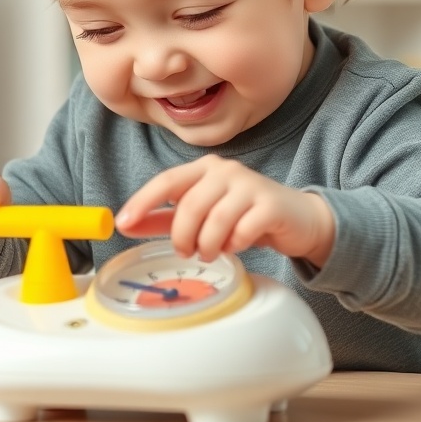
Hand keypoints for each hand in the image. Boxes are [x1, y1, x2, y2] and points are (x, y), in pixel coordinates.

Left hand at [116, 155, 335, 266]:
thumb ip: (164, 219)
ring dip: (208, 244)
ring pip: (216, 219)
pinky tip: (237, 245)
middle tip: (185, 251)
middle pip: (190, 205)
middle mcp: (225, 170)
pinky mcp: (271, 205)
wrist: (297, 220)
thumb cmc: (244, 215)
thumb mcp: (201, 215)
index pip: (166, 181)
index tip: (123, 223)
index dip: (142, 202)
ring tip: (211, 252)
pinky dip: (235, 244)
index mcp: (204, 168)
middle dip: (182, 236)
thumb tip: (126, 224)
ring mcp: (250, 185)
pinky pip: (243, 230)